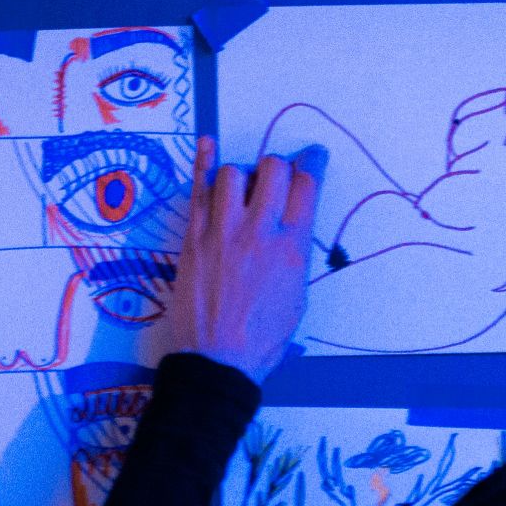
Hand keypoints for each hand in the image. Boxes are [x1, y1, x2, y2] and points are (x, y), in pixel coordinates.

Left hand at [164, 136, 321, 382]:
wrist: (217, 361)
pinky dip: (203, 162)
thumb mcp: (296, 300)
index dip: (312, 162)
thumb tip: (293, 238)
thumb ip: (296, 260)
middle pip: (274, 169)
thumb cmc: (260, 340)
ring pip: (234, 173)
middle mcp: (259, 232)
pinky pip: (198, 190)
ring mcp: (222, 232)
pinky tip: (207, 144)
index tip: (311, 157)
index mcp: (292, 248)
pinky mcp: (193, 239)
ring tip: (242, 188)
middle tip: (274, 179)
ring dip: (242, 174)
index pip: (307, 184)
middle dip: (278, 167)